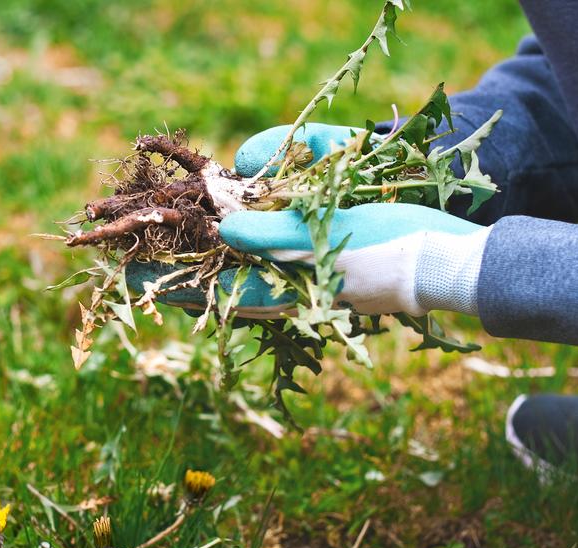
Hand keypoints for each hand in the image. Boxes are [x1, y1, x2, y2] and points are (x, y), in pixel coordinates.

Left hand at [125, 124, 489, 318]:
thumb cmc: (390, 250)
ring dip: (207, 254)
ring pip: (240, 266)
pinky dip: (246, 242)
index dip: (170, 280)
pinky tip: (232, 230)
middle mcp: (285, 284)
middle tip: (137, 255)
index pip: (211, 288)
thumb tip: (224, 227)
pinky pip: (270, 253)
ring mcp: (303, 272)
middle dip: (180, 267)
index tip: (129, 270)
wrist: (448, 261)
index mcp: (283, 289)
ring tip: (172, 243)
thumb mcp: (328, 238)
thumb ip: (274, 234)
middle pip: (218, 279)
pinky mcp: (322, 256)